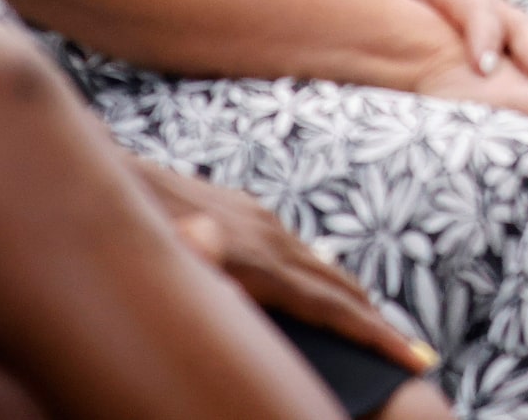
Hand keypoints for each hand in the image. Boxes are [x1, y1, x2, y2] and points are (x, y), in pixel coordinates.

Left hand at [140, 164, 436, 377]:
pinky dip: (321, 275)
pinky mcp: (246, 210)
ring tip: (371, 325)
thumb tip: (214, 275)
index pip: (332, 307)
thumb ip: (199, 269)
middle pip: (339, 287)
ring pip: (321, 265)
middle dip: (377, 323)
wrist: (113, 169)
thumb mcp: (163, 261)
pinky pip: (298, 250)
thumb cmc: (129, 227)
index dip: (376, 336)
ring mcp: (259, 220)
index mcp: (255, 262)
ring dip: (350, 298)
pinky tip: (316, 287)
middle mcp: (268, 237)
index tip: (414, 359)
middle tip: (411, 356)